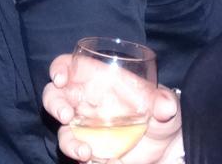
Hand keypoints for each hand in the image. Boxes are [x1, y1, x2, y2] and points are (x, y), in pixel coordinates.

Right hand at [43, 54, 182, 163]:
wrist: (167, 150)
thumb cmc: (161, 116)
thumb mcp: (166, 105)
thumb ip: (164, 102)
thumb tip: (164, 106)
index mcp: (96, 81)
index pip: (68, 67)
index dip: (59, 69)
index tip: (60, 79)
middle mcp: (84, 103)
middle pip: (54, 96)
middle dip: (54, 104)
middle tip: (65, 116)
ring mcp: (84, 128)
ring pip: (62, 131)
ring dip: (68, 142)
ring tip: (84, 152)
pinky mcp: (89, 148)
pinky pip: (78, 153)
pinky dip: (86, 160)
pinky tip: (104, 161)